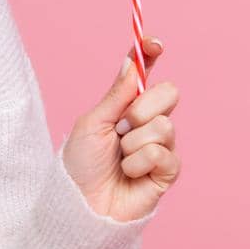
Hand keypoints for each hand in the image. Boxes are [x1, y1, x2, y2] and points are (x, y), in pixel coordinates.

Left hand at [61, 37, 180, 221]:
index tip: (153, 44)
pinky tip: (130, 174)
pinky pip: (164, 153)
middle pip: (169, 93)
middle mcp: (147, 123)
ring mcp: (160, 145)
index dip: (151, 55)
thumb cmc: (80, 165)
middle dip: (143, 107)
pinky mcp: (167, 171)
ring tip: (120, 158)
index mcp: (126, 107)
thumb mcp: (93, 123)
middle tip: (122, 127)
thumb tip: (132, 63)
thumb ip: (117, 95)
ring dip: (134, 142)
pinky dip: (140, 162)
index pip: (145, 74)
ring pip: (165, 125)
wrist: (81, 205)